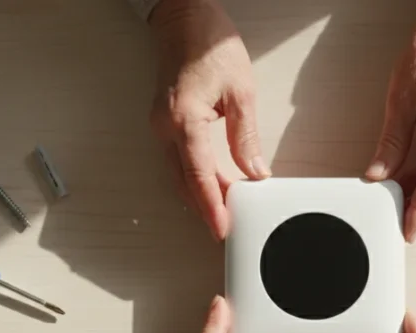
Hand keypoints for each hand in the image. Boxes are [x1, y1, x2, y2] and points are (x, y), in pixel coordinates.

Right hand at [149, 0, 270, 239]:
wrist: (183, 19)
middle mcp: (165, 127)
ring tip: (225, 212)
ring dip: (201, 195)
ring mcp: (160, 126)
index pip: (199, 175)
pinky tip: (213, 186)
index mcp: (184, 119)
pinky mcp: (163, 124)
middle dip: (207, 208)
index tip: (222, 228)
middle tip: (228, 228)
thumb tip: (254, 169)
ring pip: (179, 175)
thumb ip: (246, 136)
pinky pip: (177, 160)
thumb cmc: (208, 45)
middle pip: (186, 182)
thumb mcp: (240, 91)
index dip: (212, 206)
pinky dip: (195, 178)